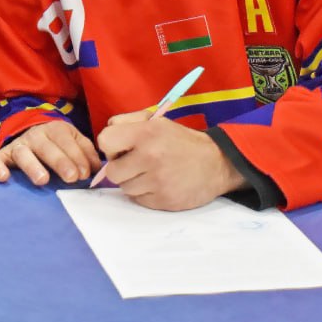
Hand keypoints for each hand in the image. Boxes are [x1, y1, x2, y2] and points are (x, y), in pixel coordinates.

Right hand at [0, 120, 101, 185]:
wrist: (31, 133)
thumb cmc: (58, 144)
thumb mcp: (74, 142)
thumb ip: (86, 153)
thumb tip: (96, 168)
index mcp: (56, 129)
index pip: (66, 140)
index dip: (76, 156)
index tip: (84, 174)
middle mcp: (35, 135)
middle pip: (46, 147)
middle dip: (60, 162)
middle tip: (71, 177)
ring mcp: (18, 145)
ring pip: (23, 153)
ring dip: (33, 166)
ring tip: (43, 180)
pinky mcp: (2, 155)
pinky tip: (4, 178)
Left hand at [95, 112, 244, 210]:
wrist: (217, 163)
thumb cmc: (181, 141)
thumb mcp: (157, 121)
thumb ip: (127, 122)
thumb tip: (105, 139)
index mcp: (146, 133)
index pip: (104, 141)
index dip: (110, 147)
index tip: (121, 149)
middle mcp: (150, 157)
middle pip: (112, 172)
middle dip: (120, 168)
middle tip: (136, 164)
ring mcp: (157, 181)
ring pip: (124, 188)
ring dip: (133, 182)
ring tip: (150, 174)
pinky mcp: (164, 201)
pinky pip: (139, 200)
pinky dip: (145, 194)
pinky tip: (159, 184)